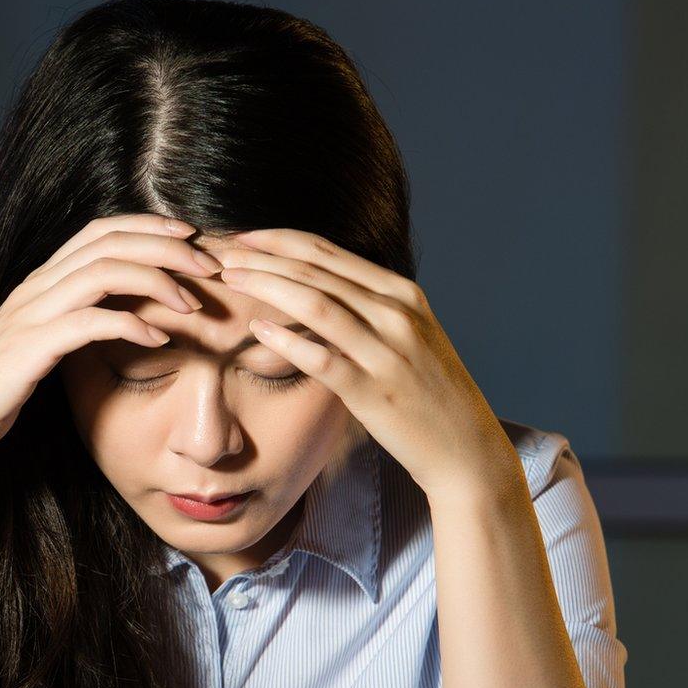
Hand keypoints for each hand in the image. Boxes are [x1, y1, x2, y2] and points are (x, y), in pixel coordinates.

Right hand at [0, 214, 219, 473]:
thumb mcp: (43, 345)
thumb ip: (75, 321)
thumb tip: (124, 313)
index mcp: (40, 282)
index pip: (100, 231)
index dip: (148, 226)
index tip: (191, 238)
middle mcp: (35, 288)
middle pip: (109, 243)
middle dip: (166, 248)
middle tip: (210, 266)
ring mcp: (29, 315)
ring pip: (103, 272)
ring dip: (157, 281)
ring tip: (193, 303)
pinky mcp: (29, 349)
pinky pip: (89, 323)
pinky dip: (130, 326)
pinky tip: (159, 340)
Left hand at [209, 228, 522, 506]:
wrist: (465, 449)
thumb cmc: (429, 394)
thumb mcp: (409, 336)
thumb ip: (369, 309)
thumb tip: (317, 289)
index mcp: (402, 294)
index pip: (329, 252)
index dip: (280, 240)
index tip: (243, 238)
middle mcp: (397, 314)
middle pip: (317, 271)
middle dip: (264, 257)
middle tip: (223, 254)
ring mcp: (387, 352)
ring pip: (317, 305)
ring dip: (267, 287)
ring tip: (231, 280)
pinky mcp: (374, 392)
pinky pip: (322, 359)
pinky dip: (286, 341)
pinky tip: (256, 330)